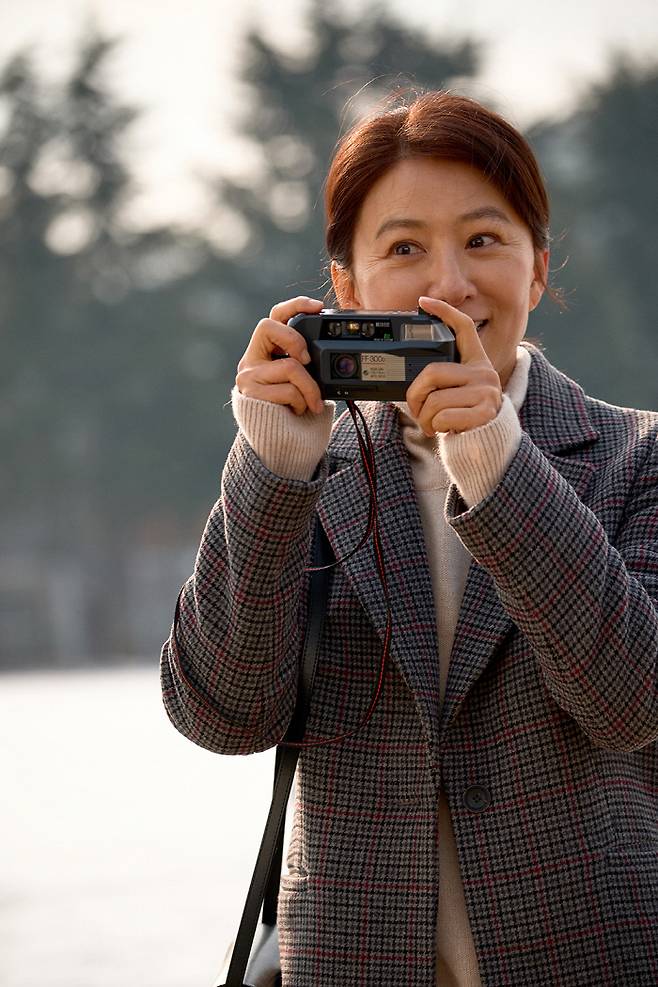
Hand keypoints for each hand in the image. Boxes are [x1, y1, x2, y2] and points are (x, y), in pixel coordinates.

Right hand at [236, 296, 324, 414]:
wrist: (275, 443)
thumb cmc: (291, 410)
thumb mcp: (301, 382)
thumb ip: (305, 364)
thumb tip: (332, 355)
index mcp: (265, 350)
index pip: (275, 317)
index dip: (295, 305)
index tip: (318, 307)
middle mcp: (251, 359)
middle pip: (270, 327)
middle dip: (295, 341)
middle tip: (308, 361)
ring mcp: (248, 375)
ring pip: (290, 366)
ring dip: (309, 388)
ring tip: (310, 403)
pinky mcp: (250, 393)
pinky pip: (287, 390)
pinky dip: (301, 403)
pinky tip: (297, 411)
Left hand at [405, 296, 501, 435]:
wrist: (487, 445)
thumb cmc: (464, 416)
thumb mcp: (455, 392)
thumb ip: (442, 379)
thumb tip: (414, 378)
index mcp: (476, 361)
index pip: (463, 327)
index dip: (444, 312)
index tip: (423, 302)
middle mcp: (484, 372)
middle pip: (432, 372)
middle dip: (415, 396)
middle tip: (418, 409)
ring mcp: (486, 391)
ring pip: (434, 399)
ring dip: (424, 418)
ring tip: (433, 423)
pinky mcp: (484, 412)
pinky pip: (443, 416)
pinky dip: (435, 427)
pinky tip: (444, 429)